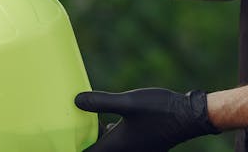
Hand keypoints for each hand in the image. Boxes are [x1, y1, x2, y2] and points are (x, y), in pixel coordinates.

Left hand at [76, 88, 220, 151]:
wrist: (189, 116)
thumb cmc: (160, 110)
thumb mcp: (129, 103)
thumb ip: (101, 102)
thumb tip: (75, 101)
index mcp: (117, 147)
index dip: (74, 148)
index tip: (58, 141)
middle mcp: (124, 151)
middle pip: (97, 151)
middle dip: (83, 142)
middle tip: (68, 129)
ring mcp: (134, 148)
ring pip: (108, 147)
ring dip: (96, 138)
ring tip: (84, 124)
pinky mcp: (142, 143)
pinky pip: (118, 143)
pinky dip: (109, 135)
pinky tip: (108, 121)